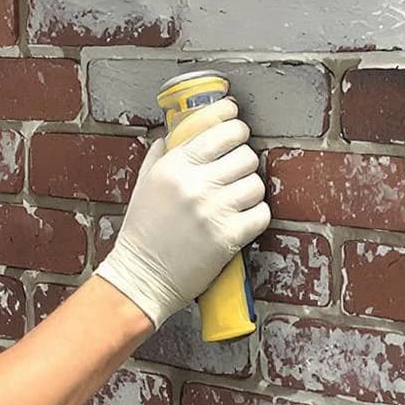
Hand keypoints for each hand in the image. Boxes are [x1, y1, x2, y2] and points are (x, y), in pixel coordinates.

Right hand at [94, 99, 270, 326]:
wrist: (142, 277)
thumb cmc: (142, 231)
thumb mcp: (144, 184)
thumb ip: (160, 155)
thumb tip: (174, 133)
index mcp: (175, 166)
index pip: (222, 131)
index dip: (236, 127)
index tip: (238, 130)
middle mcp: (195, 184)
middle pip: (246, 155)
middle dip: (245, 162)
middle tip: (236, 172)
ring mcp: (214, 210)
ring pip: (257, 184)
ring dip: (251, 190)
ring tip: (237, 198)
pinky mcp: (229, 236)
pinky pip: (262, 213)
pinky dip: (256, 215)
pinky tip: (241, 219)